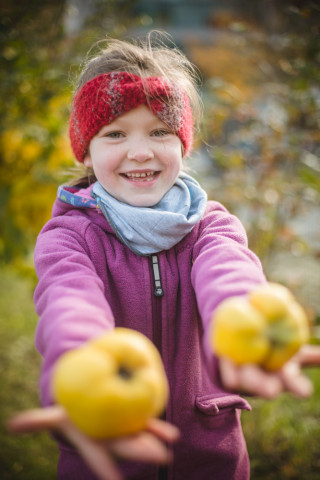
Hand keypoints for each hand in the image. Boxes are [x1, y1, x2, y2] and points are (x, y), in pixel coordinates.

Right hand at [7, 406, 179, 479]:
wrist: (87, 403)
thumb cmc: (70, 412)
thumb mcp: (56, 416)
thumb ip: (37, 421)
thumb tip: (11, 425)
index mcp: (94, 442)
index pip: (99, 457)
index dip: (106, 468)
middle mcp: (112, 439)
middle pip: (126, 447)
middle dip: (140, 452)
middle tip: (157, 456)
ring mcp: (124, 430)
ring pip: (140, 437)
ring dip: (153, 441)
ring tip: (167, 446)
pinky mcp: (134, 418)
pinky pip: (147, 423)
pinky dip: (158, 427)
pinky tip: (171, 434)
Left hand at [218, 344, 319, 398]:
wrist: (242, 346)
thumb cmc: (271, 352)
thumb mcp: (291, 352)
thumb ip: (310, 356)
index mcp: (281, 376)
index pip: (292, 382)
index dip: (297, 386)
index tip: (305, 391)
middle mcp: (263, 381)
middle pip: (266, 386)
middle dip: (267, 388)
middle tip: (271, 390)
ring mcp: (243, 377)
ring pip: (245, 380)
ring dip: (246, 378)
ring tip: (247, 371)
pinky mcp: (225, 371)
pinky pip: (226, 369)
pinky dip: (228, 366)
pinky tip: (227, 359)